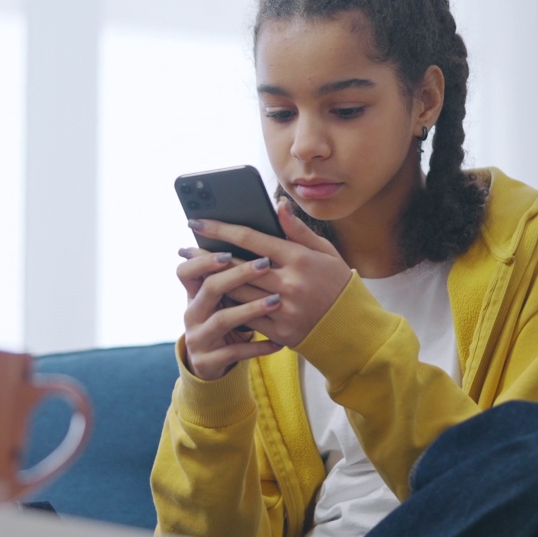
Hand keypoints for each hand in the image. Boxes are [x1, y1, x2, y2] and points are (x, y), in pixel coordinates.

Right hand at [177, 250, 284, 380]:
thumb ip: (232, 273)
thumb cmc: (228, 320)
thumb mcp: (224, 299)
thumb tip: (252, 233)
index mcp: (194, 294)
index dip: (203, 261)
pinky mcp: (207, 361)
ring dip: (250, 309)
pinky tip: (278, 342)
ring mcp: (198, 338)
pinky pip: (235, 352)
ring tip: (276, 301)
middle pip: (209, 288)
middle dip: (237, 275)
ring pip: (222, 320)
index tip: (229, 251)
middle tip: (265, 264)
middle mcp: (192, 314)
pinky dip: (257, 346)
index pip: (185, 271)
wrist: (214, 364)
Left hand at [186, 198, 351, 348]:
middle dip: (207, 256)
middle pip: (237, 266)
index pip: (251, 239)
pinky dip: (228, 305)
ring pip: (237, 292)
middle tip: (186, 248)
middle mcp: (289, 283)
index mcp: (299, 258)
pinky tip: (213, 297)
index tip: (199, 222)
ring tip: (194, 270)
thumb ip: (298, 230)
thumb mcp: (325, 252)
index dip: (221, 229)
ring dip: (212, 281)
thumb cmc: (337, 284)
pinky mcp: (279, 330)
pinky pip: (245, 317)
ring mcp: (283, 309)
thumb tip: (278, 205)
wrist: (351, 328)